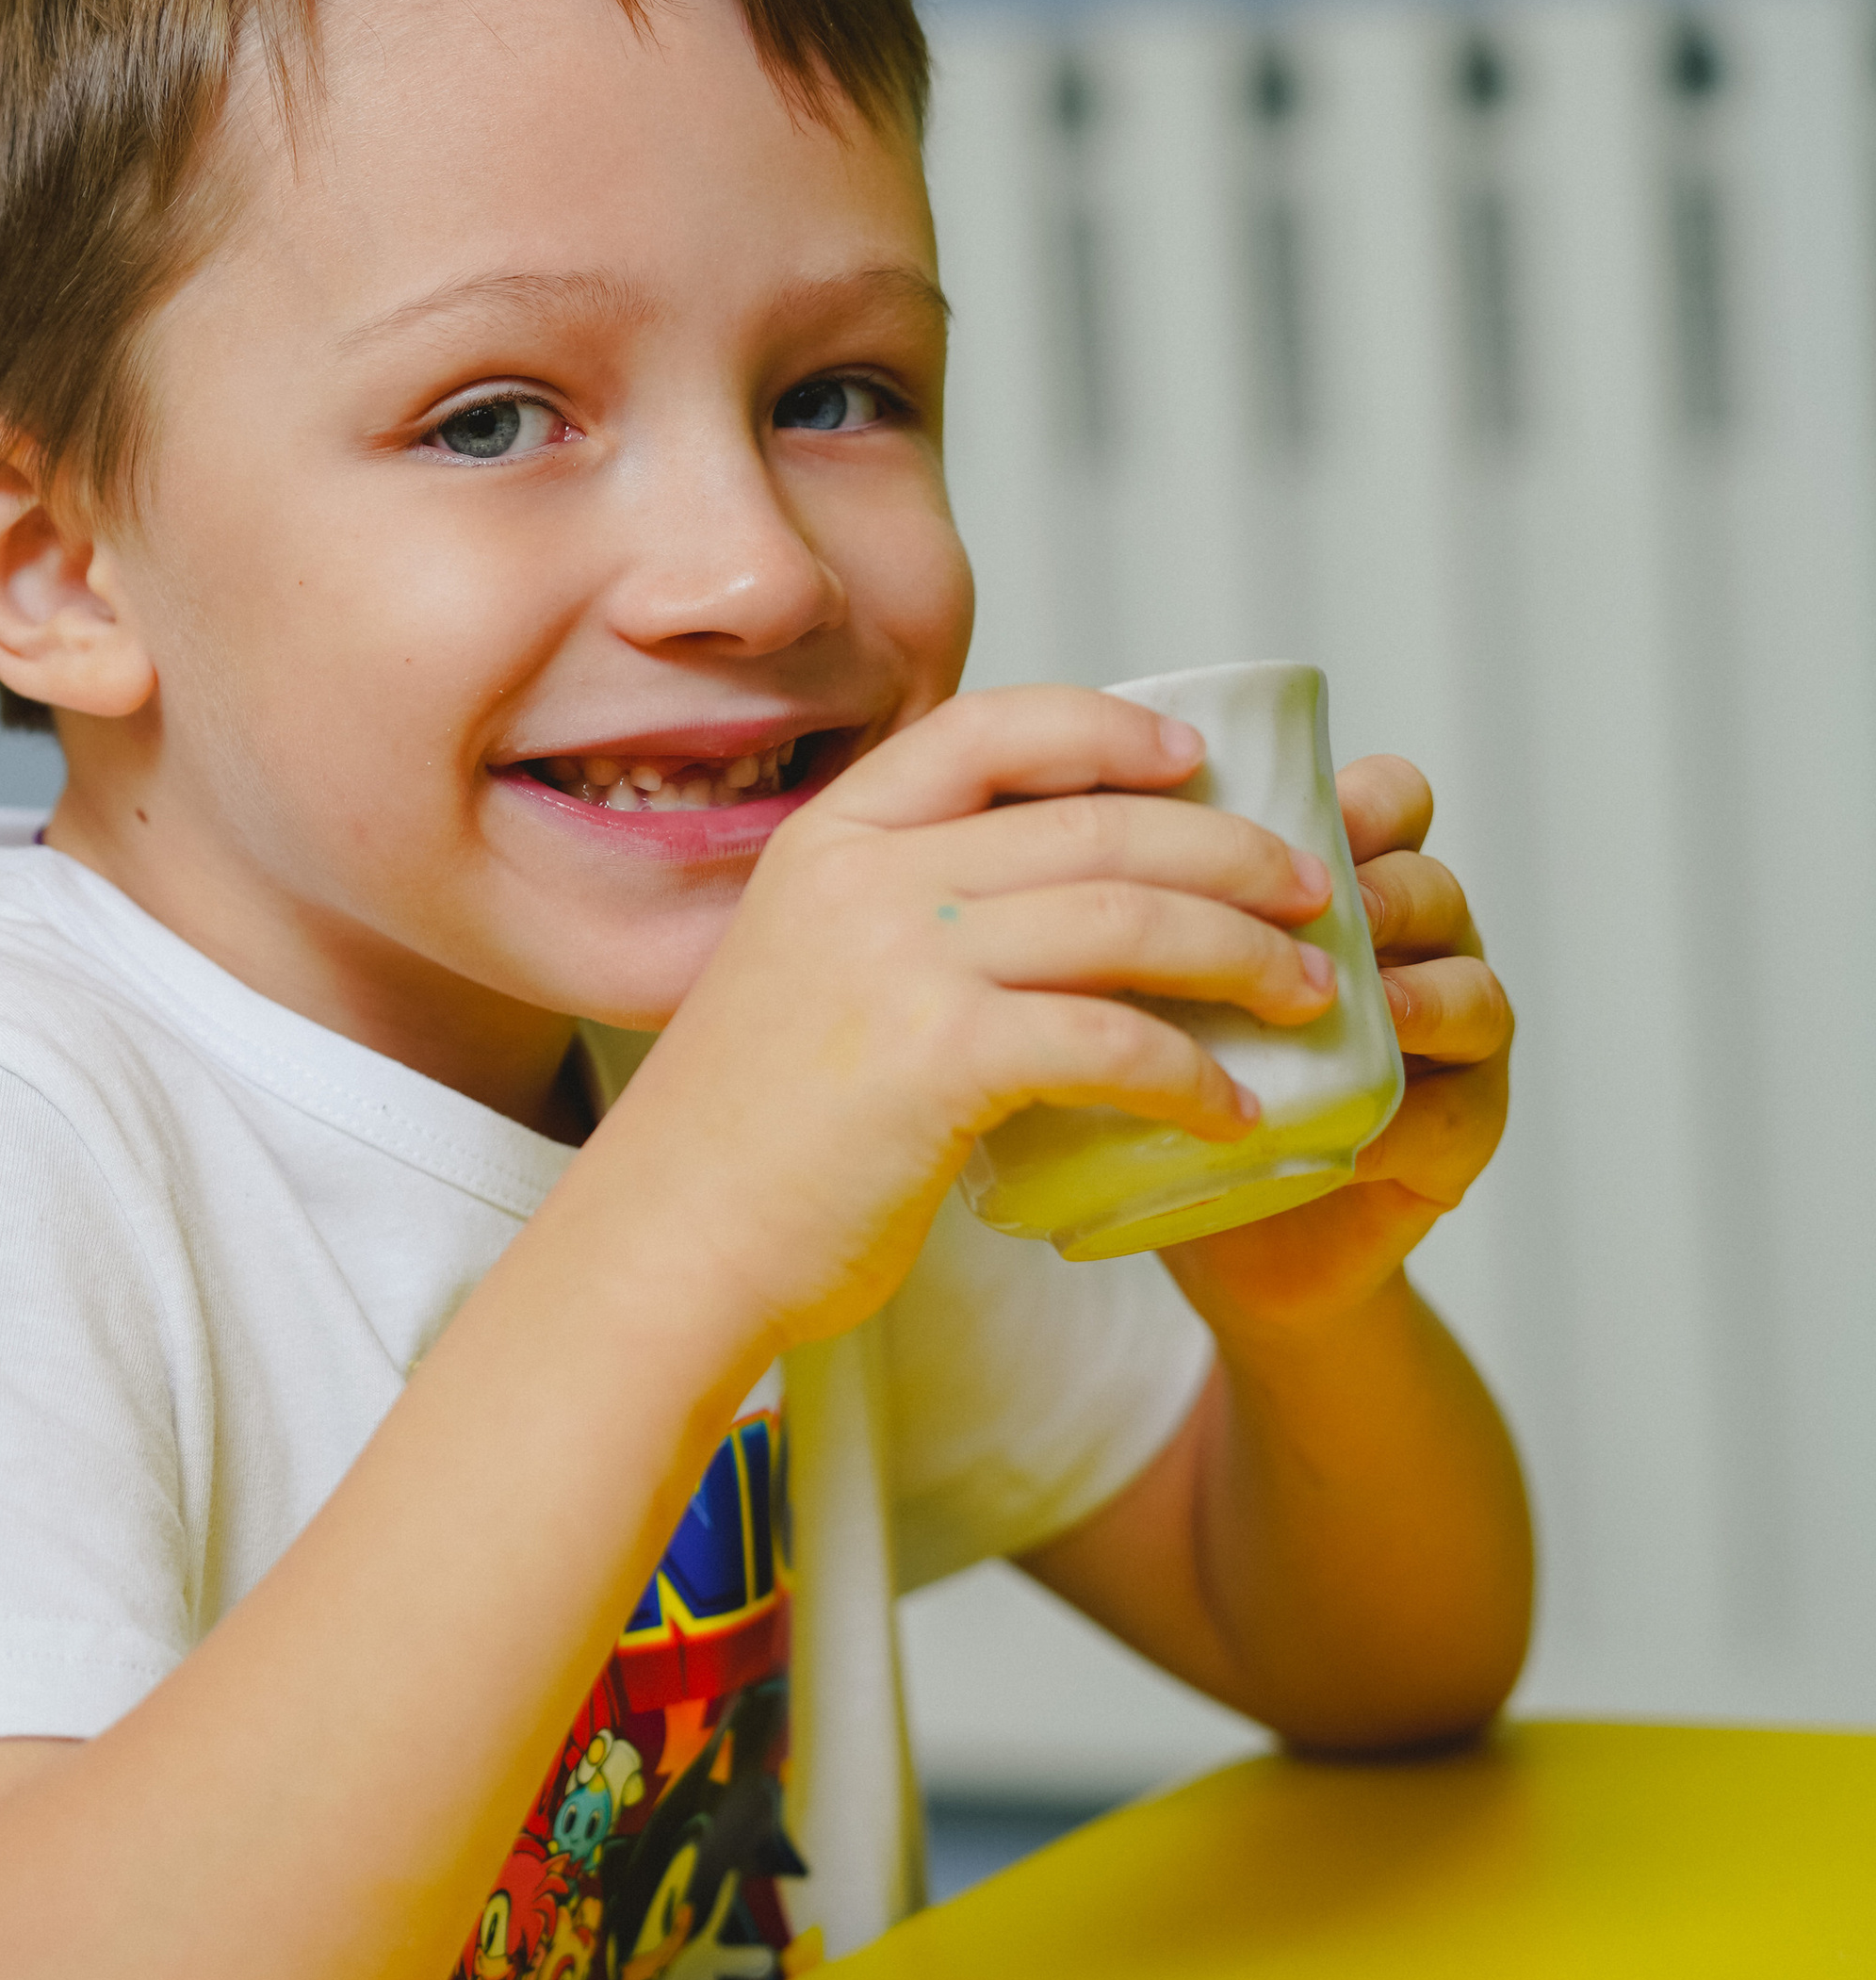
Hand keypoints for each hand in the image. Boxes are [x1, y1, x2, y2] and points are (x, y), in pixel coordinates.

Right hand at [586, 683, 1340, 1365]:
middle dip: (1231, 849)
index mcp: (830, 839)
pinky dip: (1195, 1076)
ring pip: (1128, 916)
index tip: (1197, 758)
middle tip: (1314, 893)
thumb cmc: (744, 1141)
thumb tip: (1044, 913)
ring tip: (1312, 995)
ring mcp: (900, 960)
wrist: (665, 1252)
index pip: (992, 728)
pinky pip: (1114, 1040)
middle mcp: (865, 876)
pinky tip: (1236, 1114)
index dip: (1110, 730)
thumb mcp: (801, 976)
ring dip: (1246, 954)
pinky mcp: (939, 1059)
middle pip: (1095, 821)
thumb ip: (899, 923)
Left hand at [1166, 753, 1512, 1337]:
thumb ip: (1125, 902)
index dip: (1348, 799)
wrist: (1210, 1237)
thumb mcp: (1140, 982)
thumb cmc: (1170, 1081)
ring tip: (1334, 1010)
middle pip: (1428, 879)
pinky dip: (1406, 1116)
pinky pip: (1462, 1109)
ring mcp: (1451, 1039)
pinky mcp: (1464, 1133)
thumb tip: (1026, 816)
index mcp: (1347, 885)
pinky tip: (1348, 1130)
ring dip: (1406, 994)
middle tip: (1302, 912)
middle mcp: (1413, 946)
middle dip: (1375, 888)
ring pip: (1468, 986)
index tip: (1262, 827)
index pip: (1384, 801)